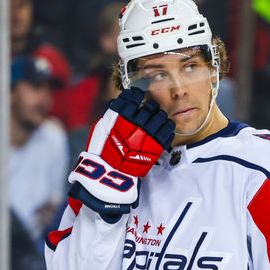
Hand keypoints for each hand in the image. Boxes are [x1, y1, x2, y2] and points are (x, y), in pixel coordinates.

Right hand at [67, 88, 174, 217]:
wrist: (110, 174)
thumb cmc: (102, 151)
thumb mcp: (101, 128)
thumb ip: (112, 115)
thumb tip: (118, 105)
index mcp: (121, 114)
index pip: (134, 96)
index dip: (136, 95)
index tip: (137, 97)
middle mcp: (136, 121)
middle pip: (151, 106)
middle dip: (150, 107)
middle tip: (148, 112)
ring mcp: (148, 133)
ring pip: (161, 116)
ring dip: (159, 116)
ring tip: (156, 121)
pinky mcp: (157, 145)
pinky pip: (168, 130)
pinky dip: (167, 127)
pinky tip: (162, 129)